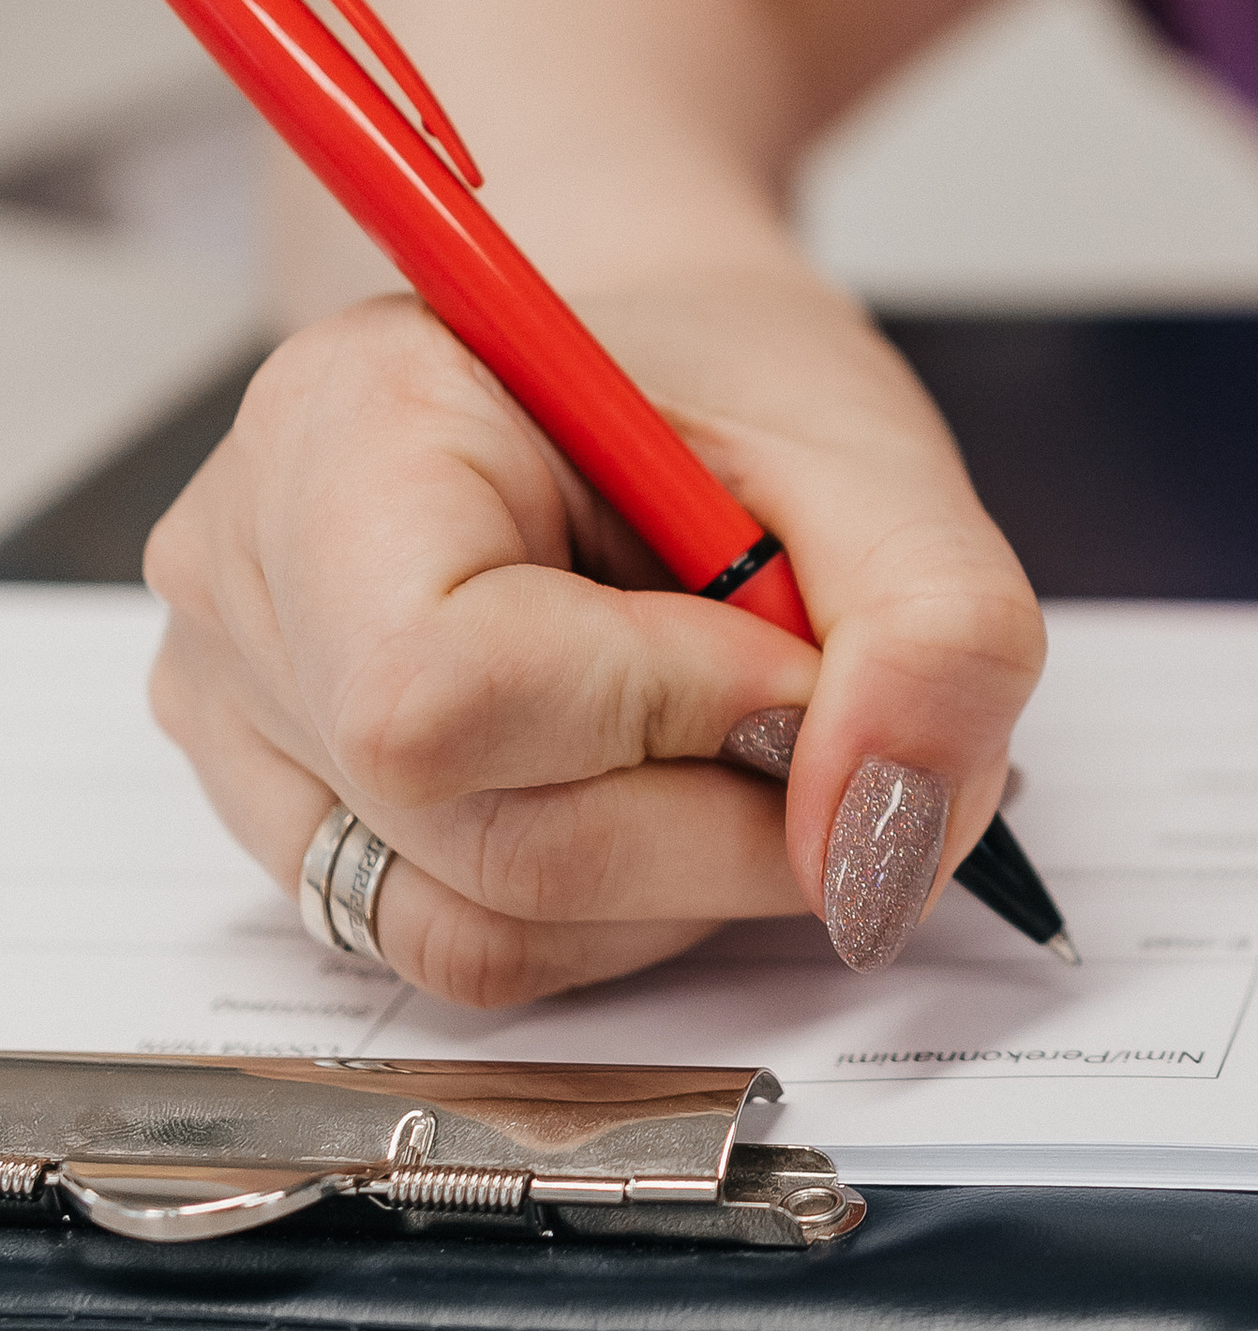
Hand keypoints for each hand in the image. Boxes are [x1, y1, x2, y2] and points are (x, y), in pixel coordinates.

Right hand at [144, 269, 1043, 1006]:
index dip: (668, 718)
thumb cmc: (722, 389)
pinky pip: (468, 942)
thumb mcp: (880, 464)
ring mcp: (247, 713)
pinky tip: (663, 782)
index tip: (790, 663)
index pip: (445, 687)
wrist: (640, 388)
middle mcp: (255, 577)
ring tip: (738, 739)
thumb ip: (937, 634)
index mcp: (349, 421)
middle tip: (822, 727)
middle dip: (715, 824)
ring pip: (476, 930)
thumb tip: (886, 843)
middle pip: (473, 840)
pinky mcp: (297, 815)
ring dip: (678, 880)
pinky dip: (619, 905)